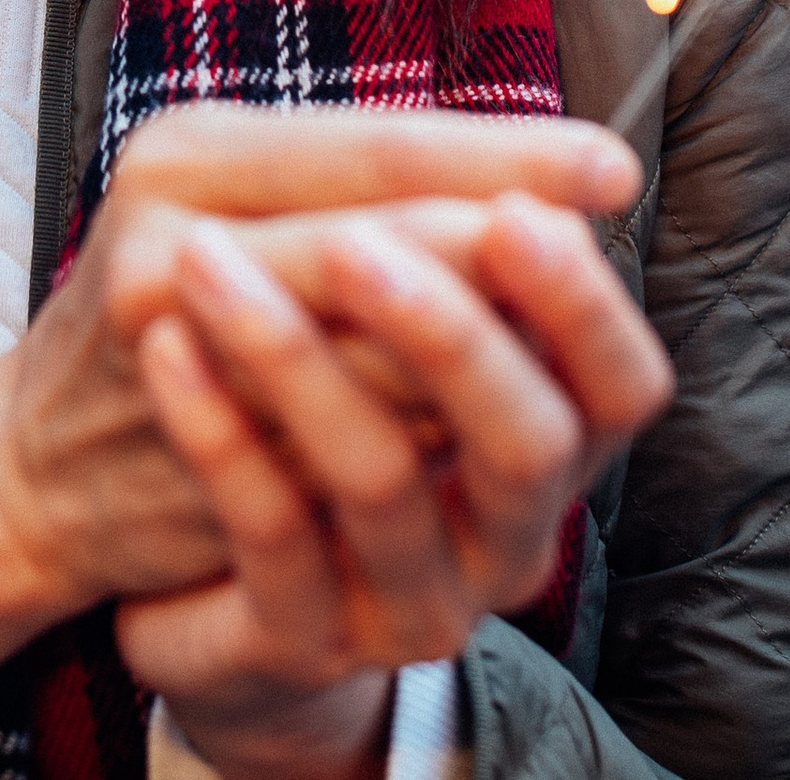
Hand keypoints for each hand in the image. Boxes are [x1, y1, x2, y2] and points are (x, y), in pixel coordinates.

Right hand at [0, 108, 642, 774]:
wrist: (35, 462)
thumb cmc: (171, 310)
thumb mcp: (235, 208)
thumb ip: (351, 187)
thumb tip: (538, 186)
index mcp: (193, 145)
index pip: (378, 142)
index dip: (502, 152)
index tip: (610, 165)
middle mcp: (171, 219)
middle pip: (384, 231)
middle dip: (503, 246)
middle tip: (597, 237)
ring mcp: (166, 329)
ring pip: (375, 342)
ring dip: (474, 349)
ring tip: (556, 333)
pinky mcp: (181, 439)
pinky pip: (335, 439)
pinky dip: (417, 436)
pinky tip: (477, 429)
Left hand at [114, 194, 672, 775]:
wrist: (174, 530)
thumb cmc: (300, 373)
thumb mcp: (365, 277)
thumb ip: (425, 224)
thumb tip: (510, 157)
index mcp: (547, 424)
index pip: (623, 382)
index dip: (582, 304)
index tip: (522, 213)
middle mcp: (503, 527)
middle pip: (528, 440)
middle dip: (449, 333)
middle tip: (352, 244)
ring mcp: (403, 594)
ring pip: (382, 481)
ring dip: (295, 360)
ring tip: (205, 259)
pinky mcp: (294, 632)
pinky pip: (271, 535)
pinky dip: (218, 434)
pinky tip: (167, 347)